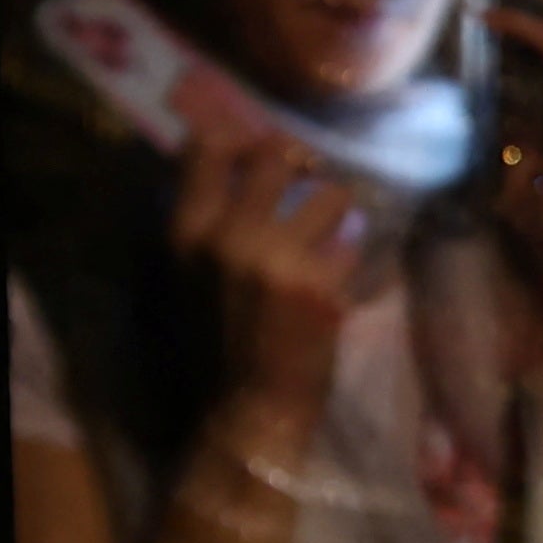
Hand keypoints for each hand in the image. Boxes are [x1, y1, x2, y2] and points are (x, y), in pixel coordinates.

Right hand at [165, 122, 368, 416]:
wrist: (252, 405)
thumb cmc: (222, 337)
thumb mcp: (197, 270)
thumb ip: (215, 215)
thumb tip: (245, 150)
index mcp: (188, 230)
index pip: (209, 142)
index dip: (243, 137)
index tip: (261, 152)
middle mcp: (228, 235)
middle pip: (277, 151)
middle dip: (302, 164)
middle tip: (310, 183)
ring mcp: (275, 258)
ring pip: (334, 192)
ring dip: (340, 211)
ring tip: (331, 237)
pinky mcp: (319, 284)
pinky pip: (354, 242)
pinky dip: (352, 257)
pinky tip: (340, 279)